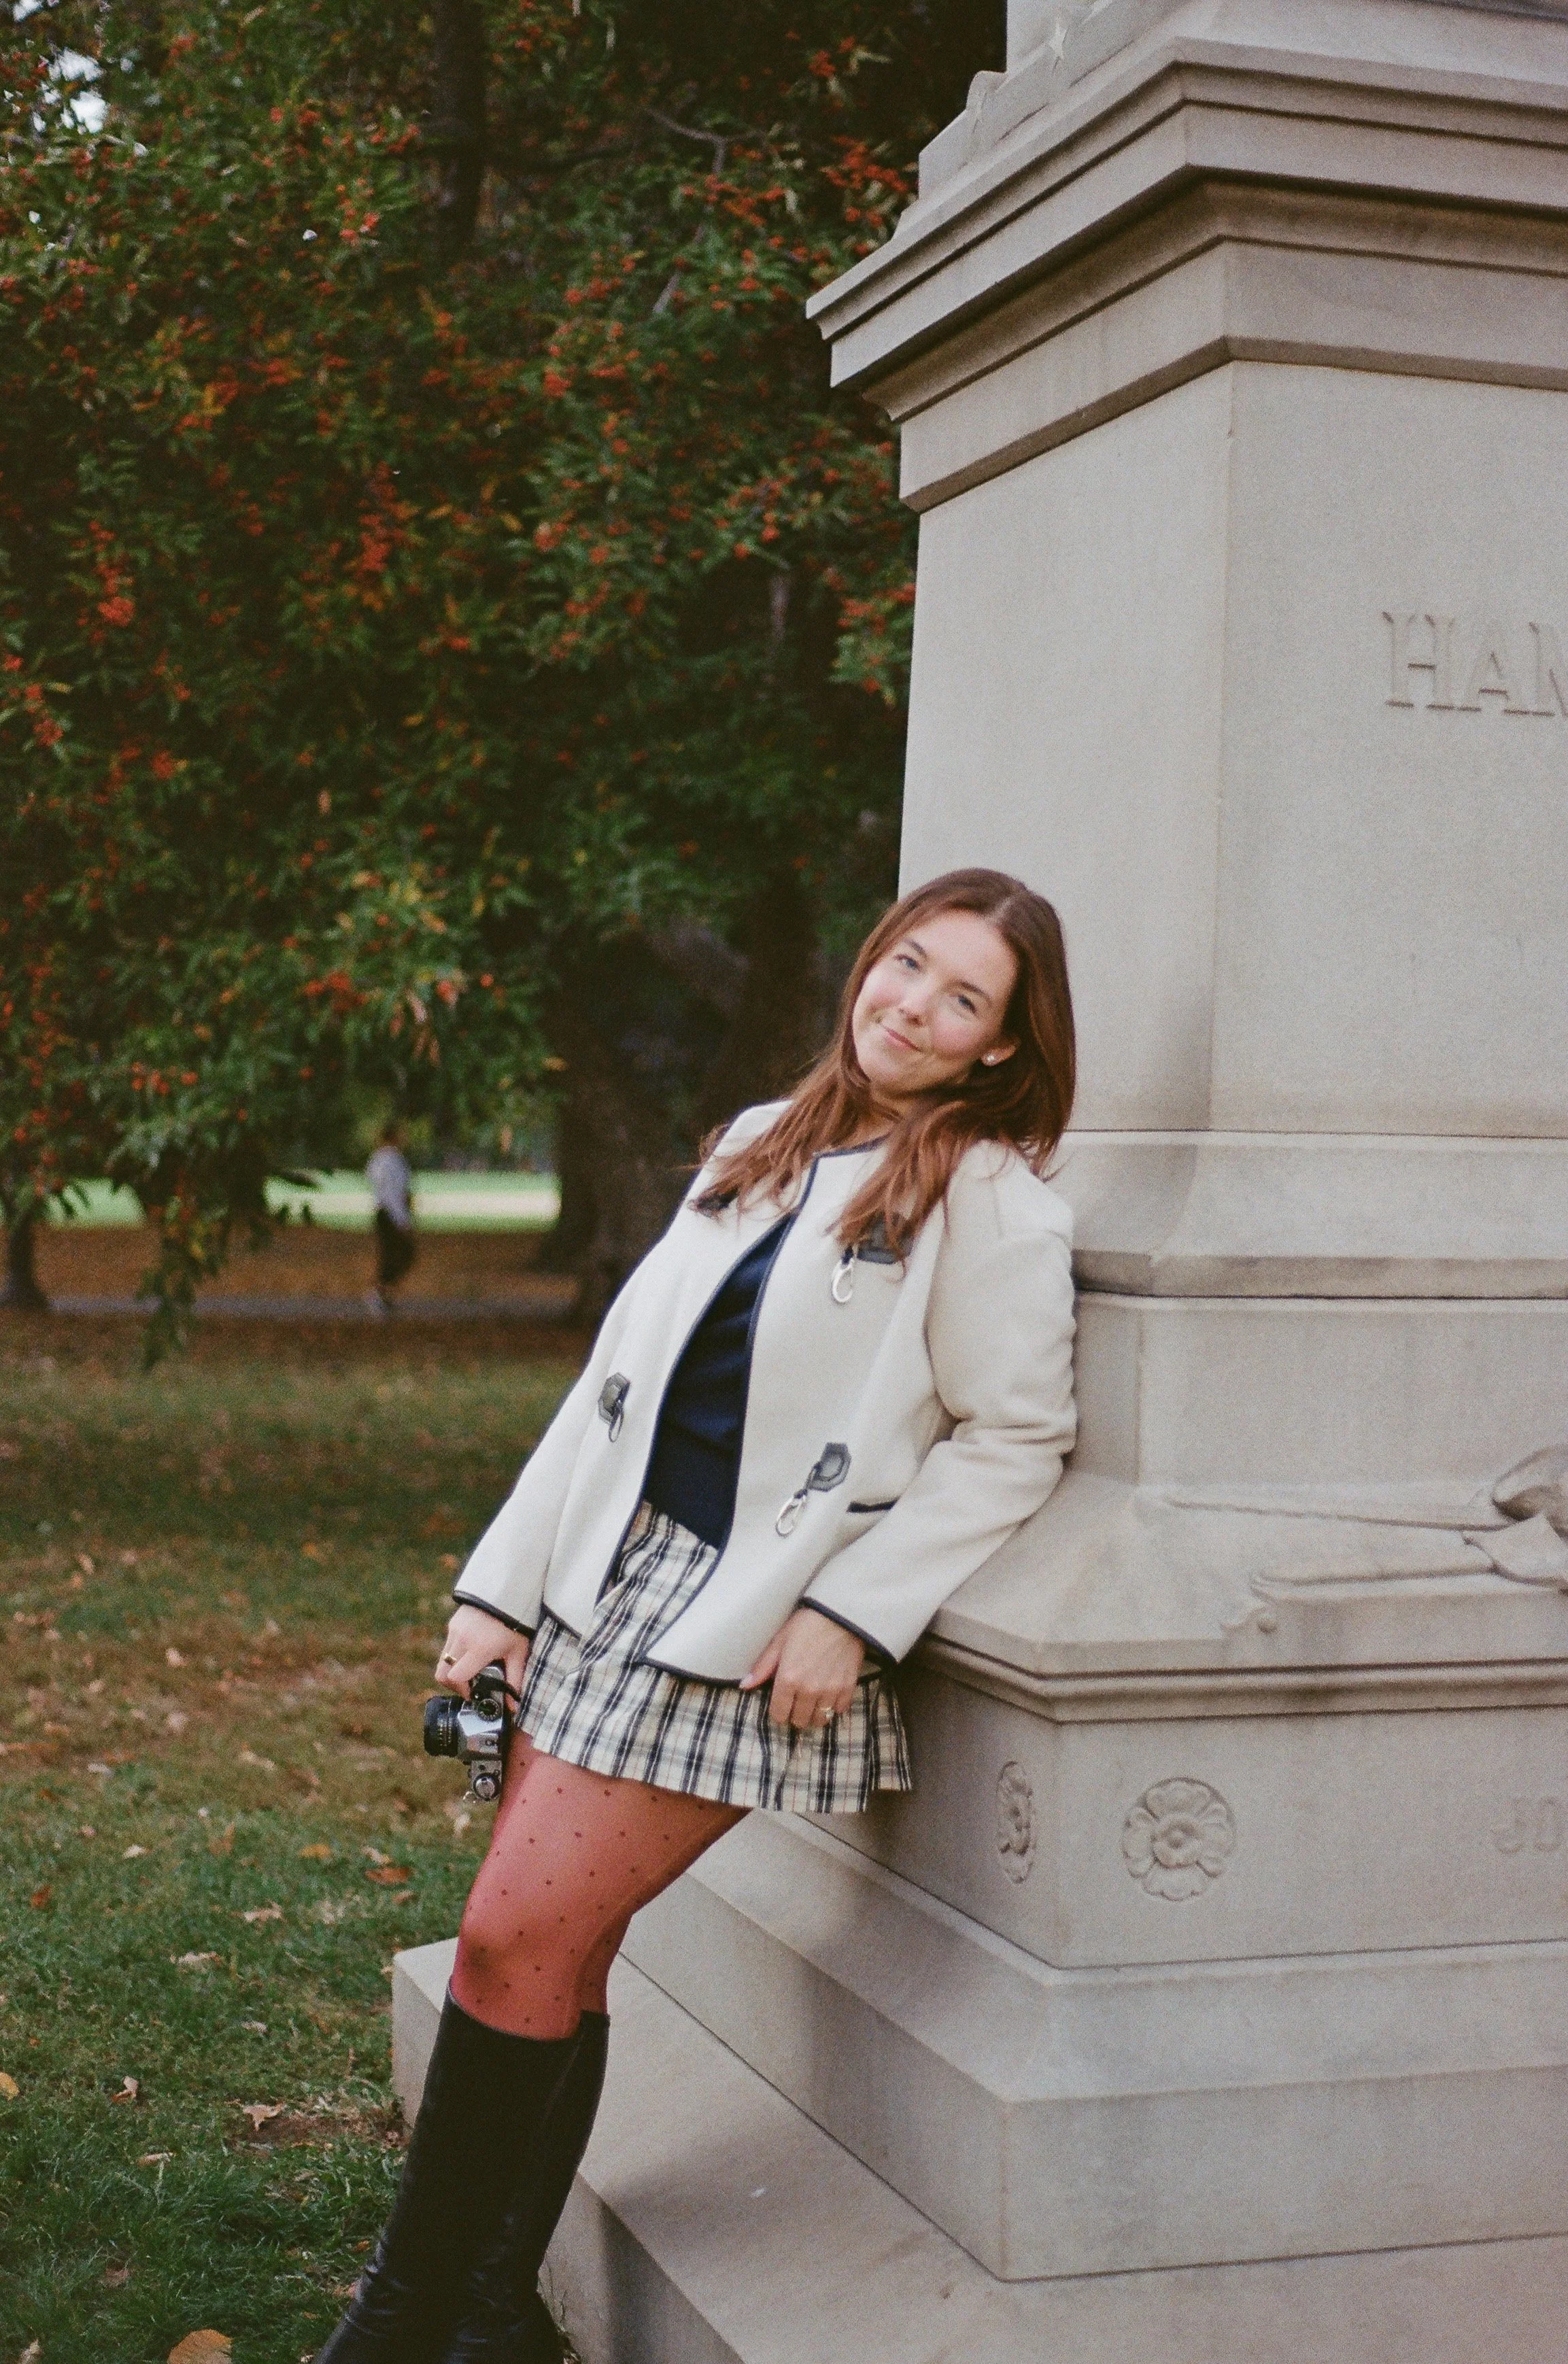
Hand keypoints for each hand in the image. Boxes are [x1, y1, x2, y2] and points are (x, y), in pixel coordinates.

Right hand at [436, 1604, 529, 1703]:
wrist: (508, 1591)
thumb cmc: (516, 1623)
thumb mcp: (519, 1652)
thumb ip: (515, 1680)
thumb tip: (513, 1707)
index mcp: (479, 1648)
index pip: (456, 1678)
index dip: (462, 1690)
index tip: (474, 1693)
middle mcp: (463, 1639)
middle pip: (442, 1674)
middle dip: (453, 1685)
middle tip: (470, 1685)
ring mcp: (455, 1630)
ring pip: (442, 1660)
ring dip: (453, 1669)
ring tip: (472, 1669)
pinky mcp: (453, 1623)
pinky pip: (448, 1646)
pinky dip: (456, 1654)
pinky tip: (473, 1651)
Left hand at [740, 1606, 863, 1731]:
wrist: (841, 1614)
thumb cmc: (807, 1624)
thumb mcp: (780, 1641)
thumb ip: (762, 1667)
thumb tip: (744, 1686)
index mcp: (788, 1679)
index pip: (779, 1714)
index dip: (777, 1712)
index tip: (780, 1705)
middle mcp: (809, 1690)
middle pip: (799, 1721)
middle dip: (795, 1714)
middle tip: (796, 1702)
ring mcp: (830, 1691)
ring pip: (820, 1720)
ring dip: (814, 1713)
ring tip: (813, 1701)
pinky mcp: (848, 1687)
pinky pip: (839, 1710)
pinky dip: (834, 1706)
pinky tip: (830, 1694)